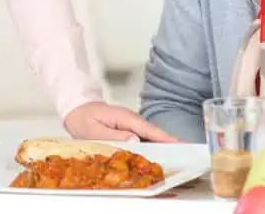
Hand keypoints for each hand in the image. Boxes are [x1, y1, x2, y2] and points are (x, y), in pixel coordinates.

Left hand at [63, 101, 180, 142]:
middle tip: (187, 153)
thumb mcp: (94, 130)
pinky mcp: (129, 128)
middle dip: (170, 142)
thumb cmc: (83, 118)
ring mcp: (131, 123)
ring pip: (150, 135)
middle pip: (154, 132)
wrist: (77, 108)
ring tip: (178, 155)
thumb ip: (114, 136)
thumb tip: (136, 140)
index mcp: (125, 118)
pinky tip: (159, 153)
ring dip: (163, 144)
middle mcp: (131, 119)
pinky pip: (144, 136)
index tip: (181, 144)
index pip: (149, 129)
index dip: (165, 138)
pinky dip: (153, 144)